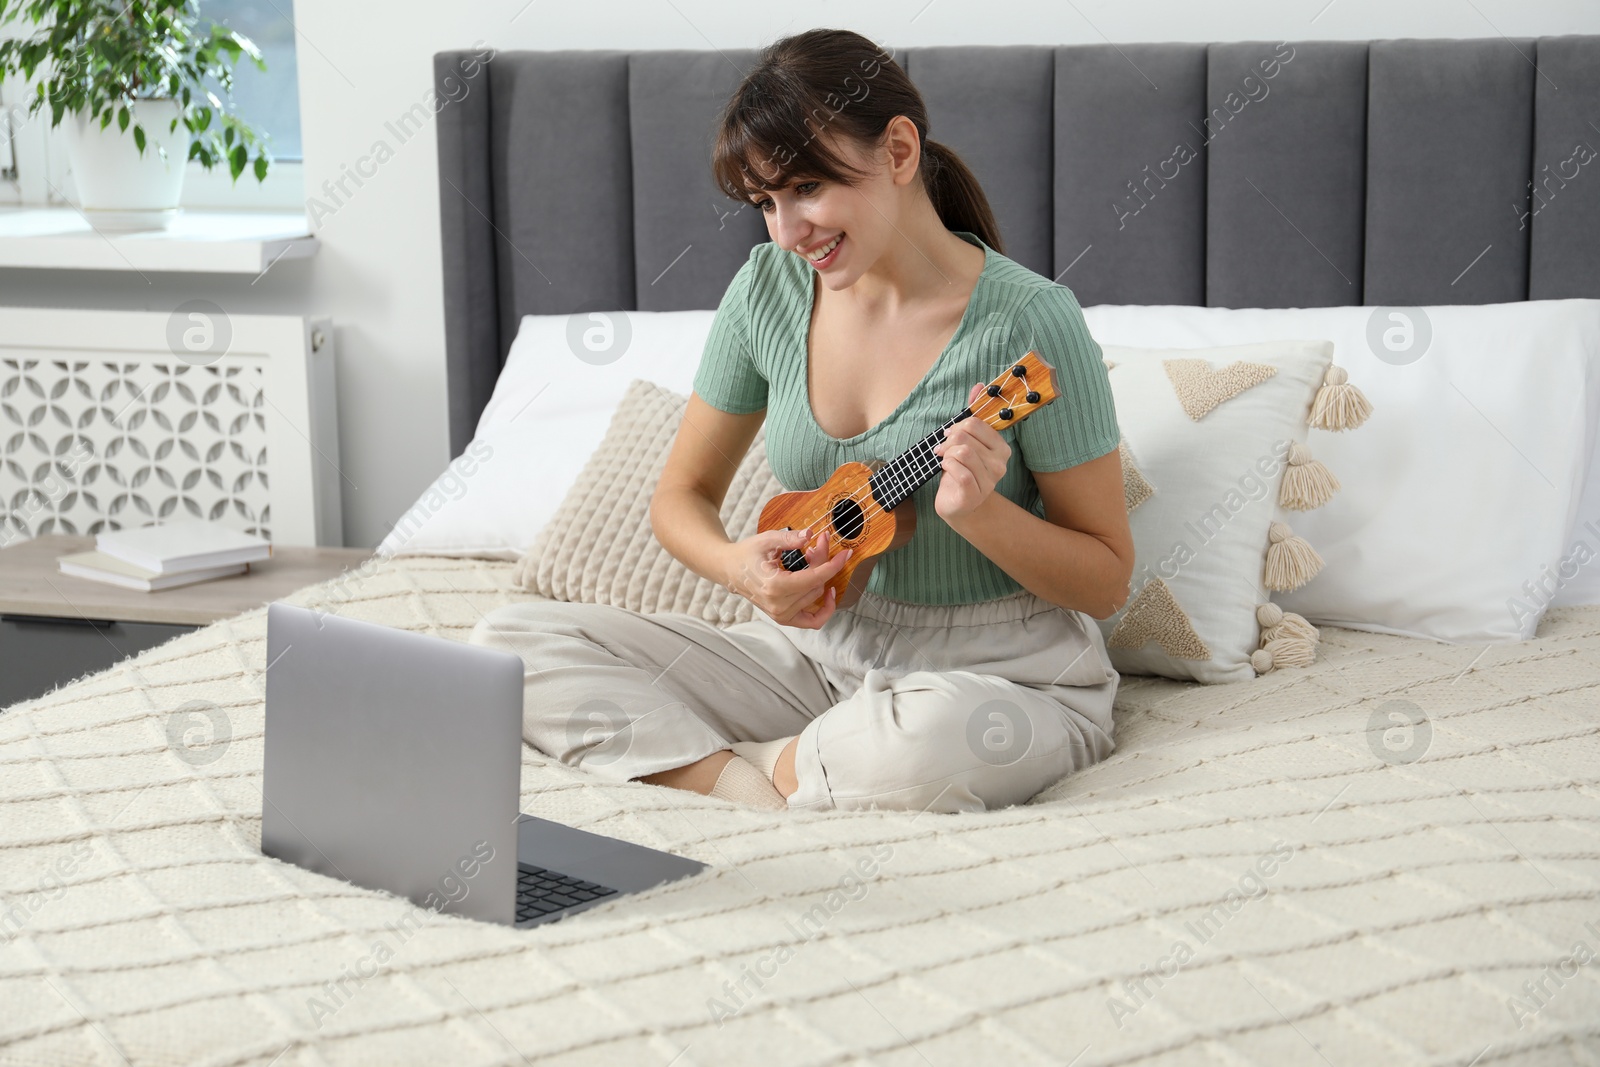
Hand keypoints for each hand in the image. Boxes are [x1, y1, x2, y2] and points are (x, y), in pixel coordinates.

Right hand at [723, 525, 851, 628]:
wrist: (729, 570)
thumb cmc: (746, 554)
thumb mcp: (767, 540)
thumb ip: (790, 538)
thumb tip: (811, 535)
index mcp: (775, 586)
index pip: (815, 577)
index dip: (834, 564)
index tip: (846, 553)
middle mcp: (779, 605)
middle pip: (817, 584)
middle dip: (822, 561)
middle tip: (819, 543)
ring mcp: (781, 615)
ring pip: (817, 596)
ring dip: (820, 577)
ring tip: (810, 558)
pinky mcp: (783, 619)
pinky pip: (812, 621)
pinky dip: (824, 609)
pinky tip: (828, 593)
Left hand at [932, 382, 1011, 521]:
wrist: (957, 503)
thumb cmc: (961, 470)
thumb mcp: (966, 441)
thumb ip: (973, 414)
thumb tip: (979, 386)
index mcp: (1001, 447)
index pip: (976, 423)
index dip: (958, 426)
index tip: (950, 434)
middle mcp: (1000, 464)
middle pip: (965, 436)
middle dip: (948, 440)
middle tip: (943, 449)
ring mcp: (989, 481)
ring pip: (962, 452)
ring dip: (946, 454)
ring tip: (945, 460)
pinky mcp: (975, 493)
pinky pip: (959, 470)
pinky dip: (947, 466)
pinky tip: (946, 469)